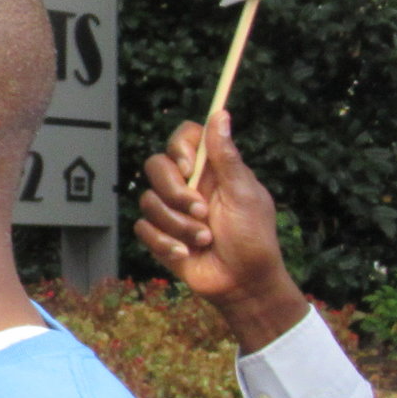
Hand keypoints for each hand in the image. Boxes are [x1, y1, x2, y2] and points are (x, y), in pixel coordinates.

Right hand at [135, 113, 310, 352]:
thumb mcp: (245, 194)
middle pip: (156, 166)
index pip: (183, 138)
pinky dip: (165, 242)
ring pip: (148, 200)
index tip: (190, 168)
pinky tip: (186, 254)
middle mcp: (187, 185)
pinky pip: (143, 228)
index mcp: (211, 171)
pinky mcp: (158, 235)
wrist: (243, 284)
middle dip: (175, 192)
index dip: (180, 148)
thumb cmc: (253, 238)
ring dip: (178, 224)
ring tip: (204, 240)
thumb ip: (227, 156)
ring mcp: (171, 210)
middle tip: (202, 212)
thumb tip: (220, 113)